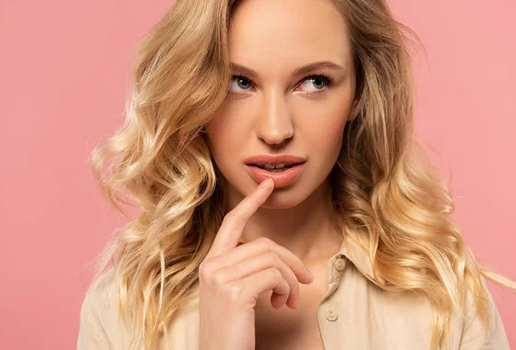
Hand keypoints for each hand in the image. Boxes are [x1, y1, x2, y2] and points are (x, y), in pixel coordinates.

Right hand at [198, 178, 313, 349]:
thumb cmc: (231, 331)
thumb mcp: (235, 295)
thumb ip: (246, 271)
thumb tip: (280, 263)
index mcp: (211, 264)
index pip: (231, 223)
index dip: (251, 202)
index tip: (266, 185)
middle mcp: (212, 266)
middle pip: (264, 244)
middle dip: (291, 262)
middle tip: (304, 282)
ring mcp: (222, 278)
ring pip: (273, 259)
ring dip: (291, 280)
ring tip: (289, 300)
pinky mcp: (236, 292)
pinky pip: (275, 276)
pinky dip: (287, 289)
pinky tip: (283, 305)